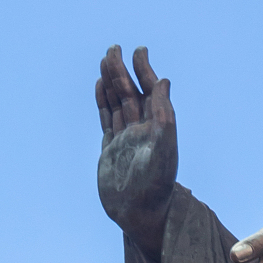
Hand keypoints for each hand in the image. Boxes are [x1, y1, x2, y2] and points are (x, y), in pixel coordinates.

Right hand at [96, 45, 178, 252]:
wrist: (139, 214)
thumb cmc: (155, 185)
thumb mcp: (163, 146)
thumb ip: (163, 113)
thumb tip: (164, 82)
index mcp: (156, 126)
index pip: (149, 91)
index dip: (144, 70)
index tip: (138, 49)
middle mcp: (141, 130)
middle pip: (129, 92)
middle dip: (122, 70)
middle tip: (114, 48)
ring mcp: (125, 138)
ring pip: (116, 103)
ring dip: (111, 81)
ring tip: (105, 60)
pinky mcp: (111, 149)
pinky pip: (106, 119)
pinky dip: (102, 102)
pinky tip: (99, 87)